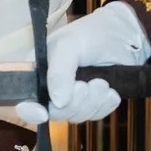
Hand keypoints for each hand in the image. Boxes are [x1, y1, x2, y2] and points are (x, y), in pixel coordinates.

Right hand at [13, 2, 149, 125]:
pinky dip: (105, 105)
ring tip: (102, 82)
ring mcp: (72, 97)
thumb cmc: (91, 34)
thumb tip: (57, 101)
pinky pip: (95, 115)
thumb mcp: (70, 45)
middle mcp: (51, 88)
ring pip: (76, 116)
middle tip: (87, 85)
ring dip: (92, 102)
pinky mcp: (92, 103)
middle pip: (54, 113)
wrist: (124, 35)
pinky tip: (110, 91)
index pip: (25, 101)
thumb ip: (59, 72)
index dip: (31, 111)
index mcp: (38, 72)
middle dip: (74, 102)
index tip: (44, 113)